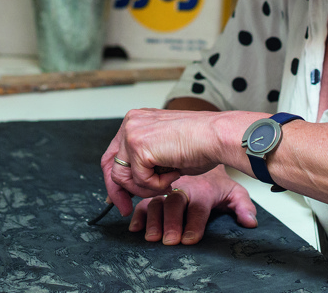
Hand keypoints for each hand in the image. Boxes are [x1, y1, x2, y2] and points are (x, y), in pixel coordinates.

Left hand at [102, 108, 225, 215]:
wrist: (217, 136)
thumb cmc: (202, 143)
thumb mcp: (165, 151)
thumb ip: (146, 161)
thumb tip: (129, 185)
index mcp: (138, 121)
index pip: (114, 154)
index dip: (115, 179)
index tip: (119, 198)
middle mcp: (131, 123)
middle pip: (110, 165)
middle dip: (118, 191)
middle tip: (126, 208)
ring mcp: (132, 133)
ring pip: (122, 176)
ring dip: (144, 188)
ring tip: (167, 182)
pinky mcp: (138, 146)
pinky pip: (139, 179)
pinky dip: (157, 185)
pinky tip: (173, 174)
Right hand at [129, 167, 256, 244]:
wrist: (204, 151)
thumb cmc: (216, 180)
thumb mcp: (234, 191)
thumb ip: (242, 205)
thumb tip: (249, 222)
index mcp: (204, 189)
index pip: (199, 206)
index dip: (194, 224)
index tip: (189, 240)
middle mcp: (184, 186)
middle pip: (175, 203)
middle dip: (171, 222)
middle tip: (169, 240)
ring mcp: (167, 185)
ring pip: (156, 199)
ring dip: (152, 218)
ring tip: (151, 236)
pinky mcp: (154, 186)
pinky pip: (142, 197)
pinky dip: (137, 211)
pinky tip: (135, 226)